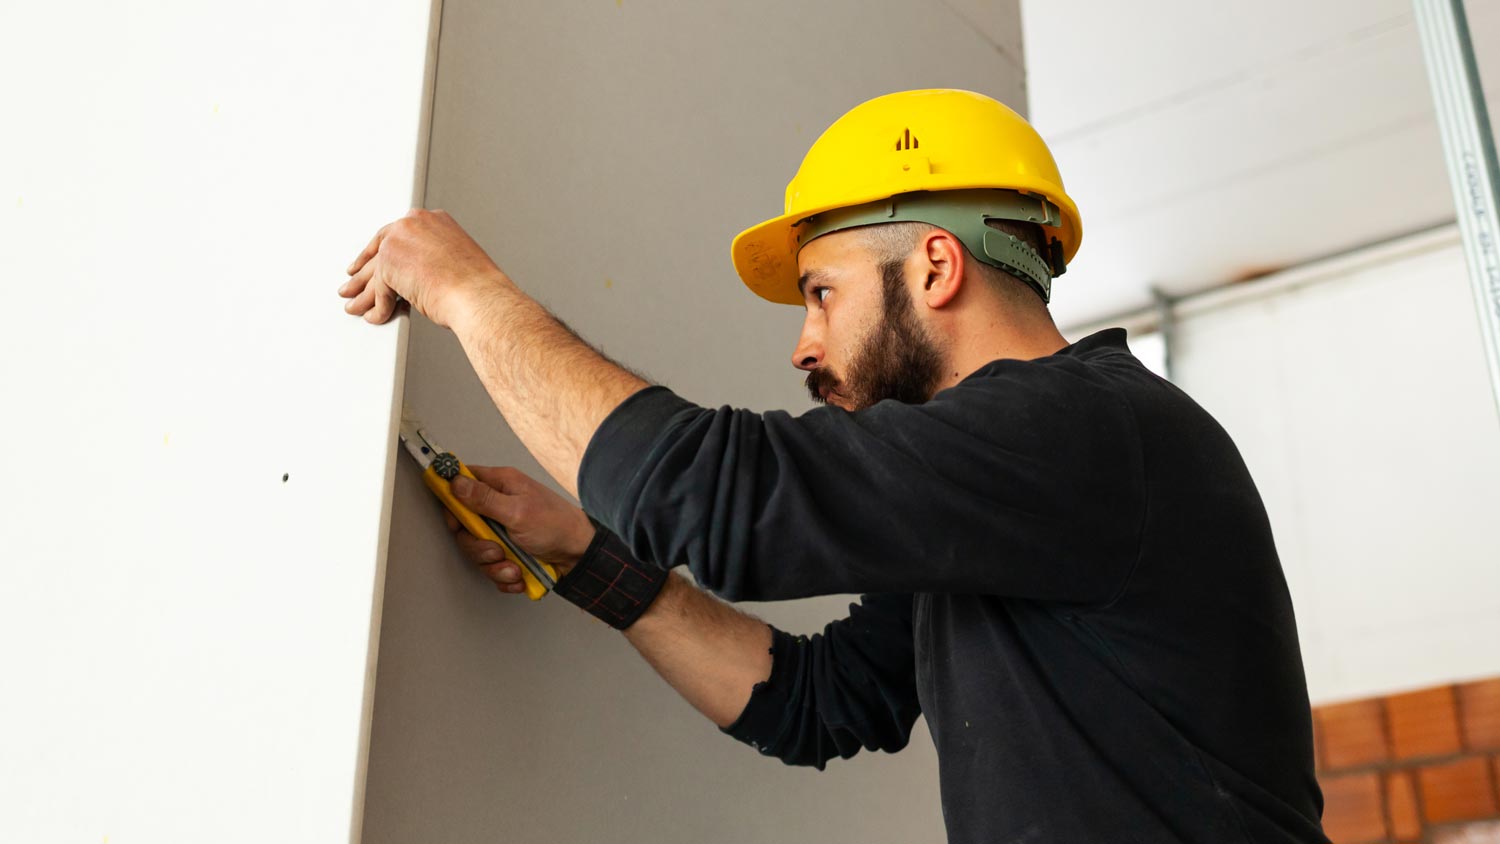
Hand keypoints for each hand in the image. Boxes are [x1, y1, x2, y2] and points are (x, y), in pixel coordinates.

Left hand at [339, 208, 507, 327]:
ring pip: (376, 271)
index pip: (398, 234)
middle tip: (353, 286)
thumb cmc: (477, 287)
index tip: (370, 262)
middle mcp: (414, 223)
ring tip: (356, 306)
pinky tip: (377, 316)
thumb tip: (412, 277)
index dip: (381, 252)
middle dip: (365, 273)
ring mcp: (399, 240)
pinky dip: (378, 307)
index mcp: (434, 220)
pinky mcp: (389, 263)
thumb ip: (430, 261)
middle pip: (381, 250)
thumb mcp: (455, 262)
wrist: (479, 297)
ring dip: (365, 293)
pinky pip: (379, 289)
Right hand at [444, 465, 596, 593]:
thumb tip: (454, 481)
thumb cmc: (556, 526)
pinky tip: (520, 574)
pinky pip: (492, 567)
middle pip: (465, 525)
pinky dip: (505, 575)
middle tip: (496, 551)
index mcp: (501, 485)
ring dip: (494, 566)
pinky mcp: (508, 551)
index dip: (452, 501)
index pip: (461, 483)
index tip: (456, 521)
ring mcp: (502, 530)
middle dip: (478, 546)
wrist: (580, 556)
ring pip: (477, 551)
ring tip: (514, 567)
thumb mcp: (517, 511)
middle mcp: (498, 505)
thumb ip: (483, 498)